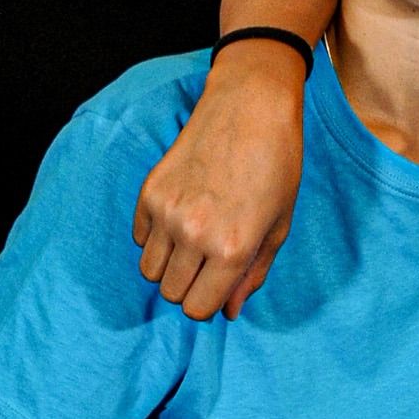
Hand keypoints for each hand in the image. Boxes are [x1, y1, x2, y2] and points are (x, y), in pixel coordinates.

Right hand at [132, 42, 306, 320]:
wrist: (250, 107)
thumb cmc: (276, 167)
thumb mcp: (278, 228)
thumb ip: (252, 275)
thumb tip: (229, 312)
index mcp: (231, 250)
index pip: (197, 309)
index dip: (208, 303)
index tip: (217, 287)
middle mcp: (194, 235)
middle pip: (171, 293)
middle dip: (189, 286)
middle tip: (207, 263)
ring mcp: (167, 212)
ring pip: (150, 270)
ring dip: (169, 265)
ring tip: (192, 242)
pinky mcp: (149, 191)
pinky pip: (140, 239)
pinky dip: (155, 237)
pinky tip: (180, 216)